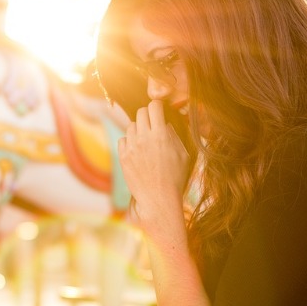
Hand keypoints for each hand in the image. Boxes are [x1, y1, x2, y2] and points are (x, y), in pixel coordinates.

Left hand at [118, 100, 190, 226]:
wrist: (158, 199)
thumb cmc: (175, 178)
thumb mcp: (183, 155)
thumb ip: (174, 135)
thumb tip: (165, 124)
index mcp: (160, 135)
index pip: (154, 106)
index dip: (158, 106)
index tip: (159, 111)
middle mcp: (143, 138)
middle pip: (140, 112)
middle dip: (148, 115)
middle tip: (153, 125)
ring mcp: (131, 147)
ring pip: (130, 125)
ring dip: (138, 129)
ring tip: (146, 140)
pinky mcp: (123, 157)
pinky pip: (122, 139)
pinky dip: (129, 141)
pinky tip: (137, 150)